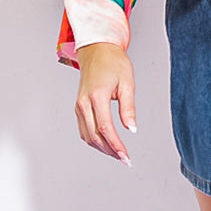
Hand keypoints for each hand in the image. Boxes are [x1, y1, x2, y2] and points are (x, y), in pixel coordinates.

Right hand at [74, 43, 136, 164]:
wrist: (97, 50)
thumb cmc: (113, 62)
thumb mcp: (127, 83)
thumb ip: (128, 108)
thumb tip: (131, 128)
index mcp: (97, 96)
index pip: (105, 128)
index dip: (116, 145)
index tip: (125, 156)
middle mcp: (84, 103)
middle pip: (94, 136)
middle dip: (110, 151)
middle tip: (125, 159)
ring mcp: (79, 106)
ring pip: (87, 136)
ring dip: (102, 148)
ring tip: (118, 154)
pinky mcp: (79, 107)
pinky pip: (84, 130)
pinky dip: (94, 140)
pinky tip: (106, 144)